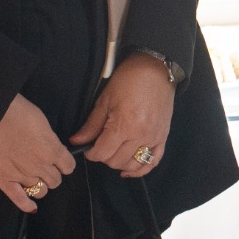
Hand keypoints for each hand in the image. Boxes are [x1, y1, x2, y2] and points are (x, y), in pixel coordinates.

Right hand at [0, 94, 75, 211]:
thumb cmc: (18, 113)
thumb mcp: (44, 124)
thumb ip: (51, 141)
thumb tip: (53, 150)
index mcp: (52, 150)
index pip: (69, 167)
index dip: (65, 164)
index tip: (60, 160)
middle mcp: (40, 166)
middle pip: (55, 180)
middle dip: (53, 174)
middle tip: (45, 167)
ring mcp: (21, 176)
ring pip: (41, 191)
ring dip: (41, 186)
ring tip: (35, 179)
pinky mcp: (3, 181)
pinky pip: (18, 199)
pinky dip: (26, 204)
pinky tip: (31, 207)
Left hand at [70, 52, 175, 177]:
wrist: (156, 68)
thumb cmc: (129, 79)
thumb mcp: (105, 100)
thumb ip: (91, 125)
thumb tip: (75, 142)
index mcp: (125, 125)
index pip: (102, 154)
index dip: (91, 153)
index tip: (89, 147)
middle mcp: (141, 135)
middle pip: (116, 161)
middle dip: (104, 157)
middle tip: (101, 145)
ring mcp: (154, 137)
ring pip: (133, 165)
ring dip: (120, 163)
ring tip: (114, 152)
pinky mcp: (163, 136)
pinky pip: (153, 161)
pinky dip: (140, 169)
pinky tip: (128, 170)